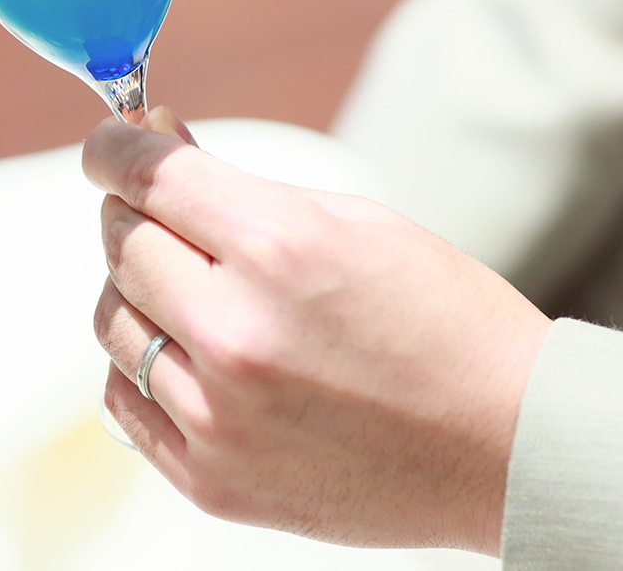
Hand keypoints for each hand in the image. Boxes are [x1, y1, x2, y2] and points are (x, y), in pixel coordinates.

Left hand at [85, 109, 549, 554]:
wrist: (512, 450)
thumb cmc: (447, 324)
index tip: (111, 142)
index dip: (115, 146)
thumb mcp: (355, 222)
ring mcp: (219, 416)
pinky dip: (144, 367)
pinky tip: (191, 354)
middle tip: (163, 211)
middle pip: (122, 244)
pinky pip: (127, 401)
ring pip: (114, 321)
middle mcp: (235, 332)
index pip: (146, 176)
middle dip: (133, 213)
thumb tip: (154, 142)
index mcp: (279, 249)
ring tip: (194, 289)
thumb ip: (241, 187)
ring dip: (138, 291)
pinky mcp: (213, 481)